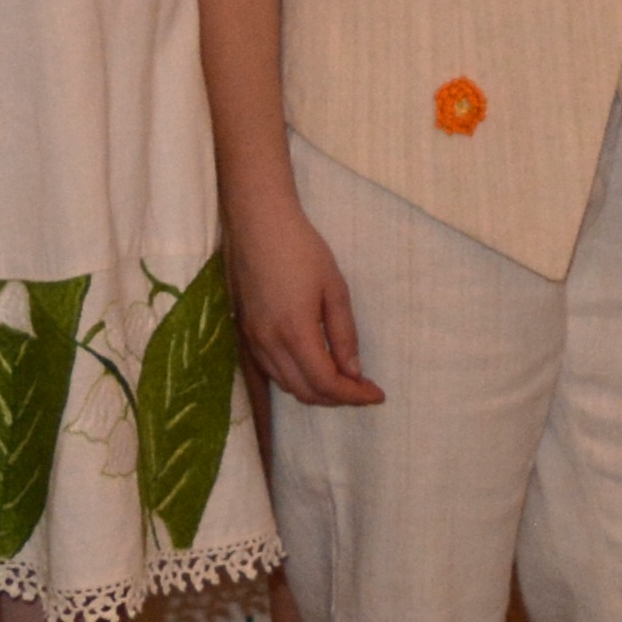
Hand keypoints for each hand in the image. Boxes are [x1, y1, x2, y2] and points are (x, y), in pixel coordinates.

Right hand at [230, 187, 382, 405]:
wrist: (258, 223)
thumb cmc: (302, 249)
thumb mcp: (334, 289)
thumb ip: (343, 335)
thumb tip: (354, 372)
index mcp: (294, 332)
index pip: (326, 383)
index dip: (354, 396)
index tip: (377, 394)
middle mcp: (268, 343)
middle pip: (305, 392)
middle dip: (338, 398)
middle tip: (364, 388)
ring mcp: (252, 340)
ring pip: (286, 385)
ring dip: (316, 391)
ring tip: (344, 379)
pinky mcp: (244, 333)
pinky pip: (270, 371)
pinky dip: (295, 379)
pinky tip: (314, 367)